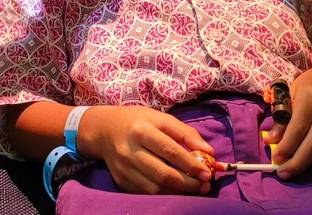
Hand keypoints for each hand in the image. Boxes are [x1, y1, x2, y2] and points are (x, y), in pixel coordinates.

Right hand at [78, 105, 215, 193]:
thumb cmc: (137, 121)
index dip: (191, 164)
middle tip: (204, 185)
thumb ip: (184, 133)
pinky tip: (175, 190)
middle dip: (188, 183)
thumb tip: (208, 151)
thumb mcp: (160, 118)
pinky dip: (163, 194)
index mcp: (141, 130)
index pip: (170, 151)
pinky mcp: (120, 180)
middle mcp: (130, 150)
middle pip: (163, 174)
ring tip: (194, 189)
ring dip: (178, 192)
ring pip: (154, 188)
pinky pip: (145, 193)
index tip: (208, 172)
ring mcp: (123, 168)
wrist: (103, 130)